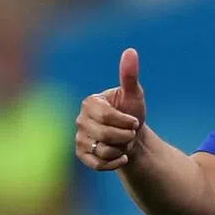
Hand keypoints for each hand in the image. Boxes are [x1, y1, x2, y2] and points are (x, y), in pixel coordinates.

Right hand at [75, 48, 145, 171]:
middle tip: (131, 132)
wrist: (133, 136)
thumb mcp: (134, 94)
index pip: (105, 116)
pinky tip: (122, 157)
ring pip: (101, 150)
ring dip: (120, 149)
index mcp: (90, 103)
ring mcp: (79, 138)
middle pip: (104, 134)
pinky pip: (97, 164)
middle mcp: (80, 120)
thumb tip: (131, 51)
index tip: (134, 121)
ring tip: (124, 143)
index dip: (124, 121)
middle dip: (124, 136)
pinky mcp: (82, 155)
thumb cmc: (132, 112)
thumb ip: (129, 75)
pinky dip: (114, 163)